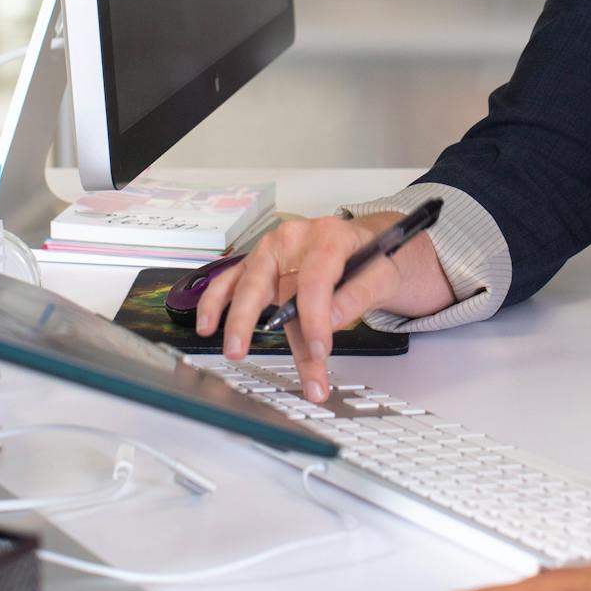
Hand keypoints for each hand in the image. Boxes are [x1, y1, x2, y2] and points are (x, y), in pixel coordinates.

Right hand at [194, 213, 401, 402]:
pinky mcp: (259, 265)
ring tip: (232, 348)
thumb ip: (358, 296)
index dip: (315, 319)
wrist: (363, 244)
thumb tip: (332, 320)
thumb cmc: (371, 259)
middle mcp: (294, 239)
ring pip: (247, 284)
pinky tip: (208, 324)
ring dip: (236, 319)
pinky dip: (216, 303)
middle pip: (272, 282)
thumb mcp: (382, 275)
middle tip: (250, 354)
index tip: (318, 352)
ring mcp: (272, 251)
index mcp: (328, 236)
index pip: (314, 280)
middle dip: (259, 322)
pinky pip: (232, 281)